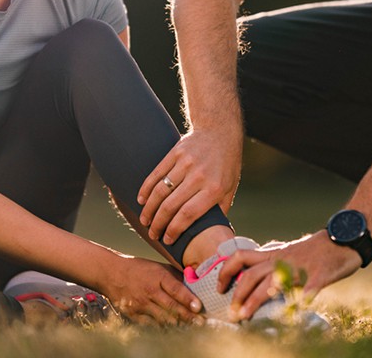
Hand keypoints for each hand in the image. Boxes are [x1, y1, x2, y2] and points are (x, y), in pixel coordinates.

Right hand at [106, 257, 202, 324]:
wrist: (111, 273)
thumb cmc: (138, 269)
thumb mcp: (158, 266)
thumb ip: (176, 275)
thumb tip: (195, 282)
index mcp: (158, 276)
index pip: (175, 289)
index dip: (188, 299)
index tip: (198, 307)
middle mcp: (149, 291)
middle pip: (171, 306)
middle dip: (188, 316)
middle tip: (201, 322)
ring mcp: (140, 304)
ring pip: (162, 318)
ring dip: (178, 324)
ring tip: (191, 328)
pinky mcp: (133, 314)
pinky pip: (151, 325)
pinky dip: (162, 328)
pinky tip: (173, 330)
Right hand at [137, 128, 241, 243]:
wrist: (220, 132)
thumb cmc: (226, 165)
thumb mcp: (230, 188)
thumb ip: (219, 210)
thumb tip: (210, 233)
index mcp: (214, 189)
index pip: (189, 214)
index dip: (175, 229)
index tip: (167, 240)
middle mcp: (199, 176)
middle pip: (171, 206)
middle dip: (159, 224)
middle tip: (153, 234)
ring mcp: (186, 163)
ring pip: (160, 191)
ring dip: (149, 209)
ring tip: (145, 221)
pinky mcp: (175, 153)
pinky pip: (156, 174)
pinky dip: (146, 189)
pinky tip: (141, 200)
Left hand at [217, 230, 361, 320]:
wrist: (343, 238)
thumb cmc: (315, 249)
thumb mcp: (287, 251)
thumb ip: (270, 259)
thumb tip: (252, 265)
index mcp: (273, 254)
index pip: (240, 257)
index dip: (226, 272)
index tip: (220, 288)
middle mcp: (282, 260)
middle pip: (251, 274)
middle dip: (237, 294)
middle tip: (232, 313)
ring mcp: (300, 267)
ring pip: (272, 282)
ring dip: (255, 300)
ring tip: (245, 316)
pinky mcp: (320, 275)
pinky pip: (310, 287)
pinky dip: (303, 298)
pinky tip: (297, 307)